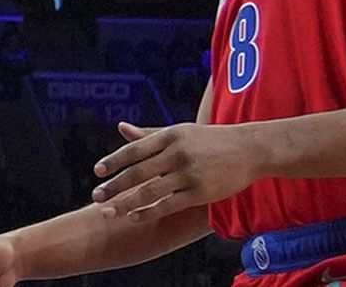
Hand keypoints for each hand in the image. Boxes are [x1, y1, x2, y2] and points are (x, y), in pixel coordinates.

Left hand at [92, 120, 261, 217]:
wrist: (250, 149)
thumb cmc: (210, 140)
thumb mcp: (180, 132)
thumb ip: (149, 134)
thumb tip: (121, 127)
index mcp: (169, 136)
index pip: (134, 150)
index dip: (114, 161)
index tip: (97, 172)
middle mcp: (176, 153)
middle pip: (138, 172)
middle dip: (114, 186)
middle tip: (96, 197)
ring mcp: (189, 173)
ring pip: (150, 190)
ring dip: (126, 202)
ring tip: (108, 212)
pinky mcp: (201, 192)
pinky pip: (169, 204)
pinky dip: (149, 211)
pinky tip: (134, 217)